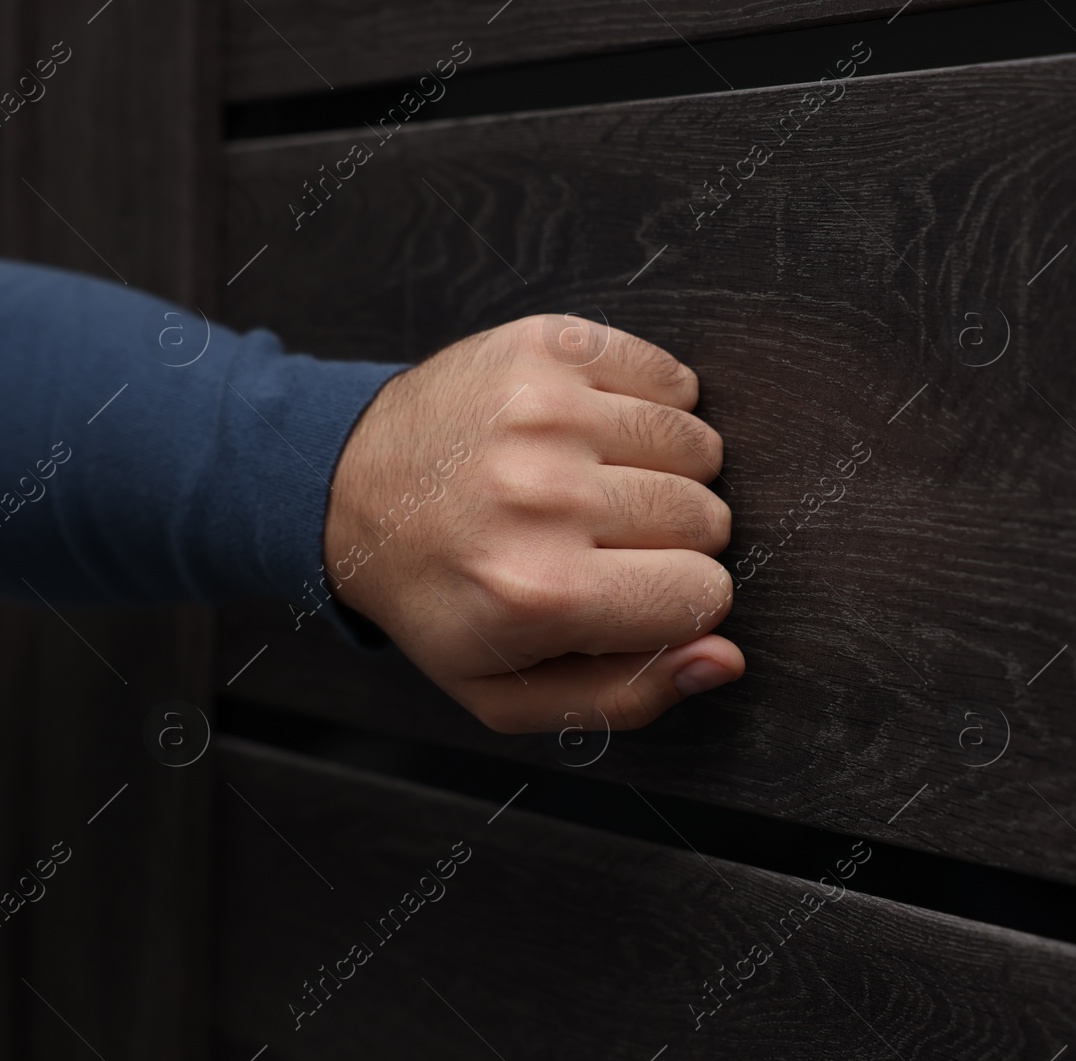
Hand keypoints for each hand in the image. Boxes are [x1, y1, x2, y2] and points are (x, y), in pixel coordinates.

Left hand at [322, 315, 742, 732]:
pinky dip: (656, 407)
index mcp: (539, 591)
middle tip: (609, 541)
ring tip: (604, 485)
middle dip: (676, 540)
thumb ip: (627, 696)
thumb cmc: (441, 598)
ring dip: (668, 471)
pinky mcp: (547, 348)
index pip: (703, 593)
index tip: (638, 592)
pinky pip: (673, 377)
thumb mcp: (509, 693)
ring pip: (698, 444)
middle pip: (707, 516)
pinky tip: (603, 434)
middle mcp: (541, 494)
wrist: (350, 491)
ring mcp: (544, 410)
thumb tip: (725, 657)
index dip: (682, 601)